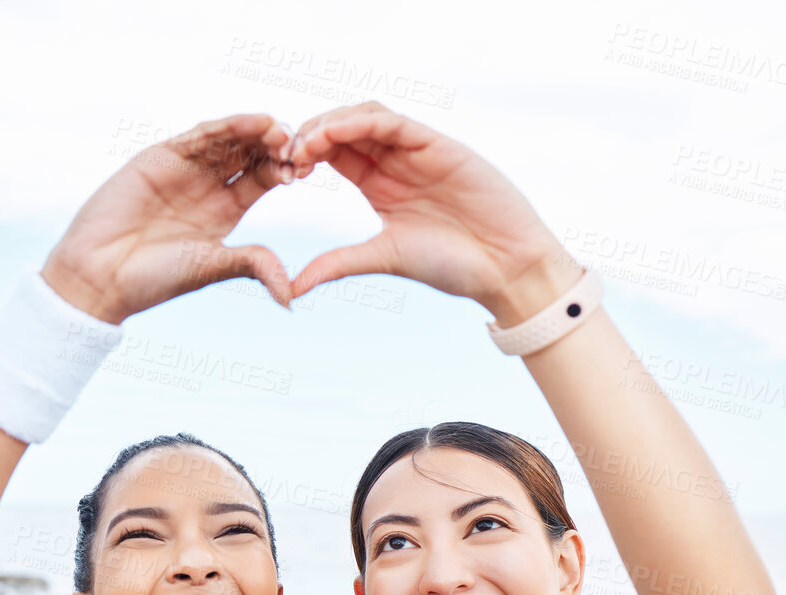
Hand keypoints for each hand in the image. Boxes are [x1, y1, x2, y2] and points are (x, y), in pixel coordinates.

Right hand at [41, 114, 298, 323]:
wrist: (101, 275)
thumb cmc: (154, 279)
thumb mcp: (211, 266)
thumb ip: (252, 264)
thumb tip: (291, 296)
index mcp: (226, 211)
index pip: (263, 177)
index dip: (284, 169)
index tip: (303, 170)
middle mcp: (208, 186)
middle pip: (249, 152)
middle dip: (274, 145)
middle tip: (298, 142)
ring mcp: (184, 169)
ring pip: (227, 139)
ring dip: (254, 130)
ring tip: (279, 128)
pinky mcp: (160, 157)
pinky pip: (198, 136)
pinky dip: (225, 127)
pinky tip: (251, 122)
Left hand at [288, 102, 576, 325]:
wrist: (504, 268)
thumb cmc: (450, 265)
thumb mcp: (381, 258)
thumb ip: (337, 263)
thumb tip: (290, 288)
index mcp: (378, 185)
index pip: (332, 154)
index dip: (303, 155)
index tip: (281, 172)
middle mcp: (394, 162)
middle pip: (343, 128)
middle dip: (310, 134)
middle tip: (286, 155)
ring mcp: (416, 150)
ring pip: (365, 116)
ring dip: (331, 123)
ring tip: (306, 144)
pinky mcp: (438, 145)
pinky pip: (395, 122)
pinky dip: (363, 121)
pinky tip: (337, 134)